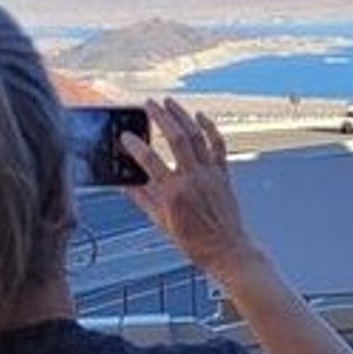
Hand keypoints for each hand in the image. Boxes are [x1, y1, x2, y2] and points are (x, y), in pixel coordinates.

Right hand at [120, 99, 263, 277]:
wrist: (227, 250)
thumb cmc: (195, 243)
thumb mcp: (162, 223)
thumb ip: (143, 200)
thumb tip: (126, 185)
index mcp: (175, 193)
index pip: (150, 162)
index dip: (136, 146)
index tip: (125, 136)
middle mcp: (194, 179)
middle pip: (177, 139)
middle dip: (161, 117)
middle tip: (148, 104)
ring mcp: (211, 174)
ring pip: (197, 136)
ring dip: (182, 116)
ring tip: (168, 103)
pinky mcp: (223, 174)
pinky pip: (218, 146)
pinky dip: (210, 128)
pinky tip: (200, 116)